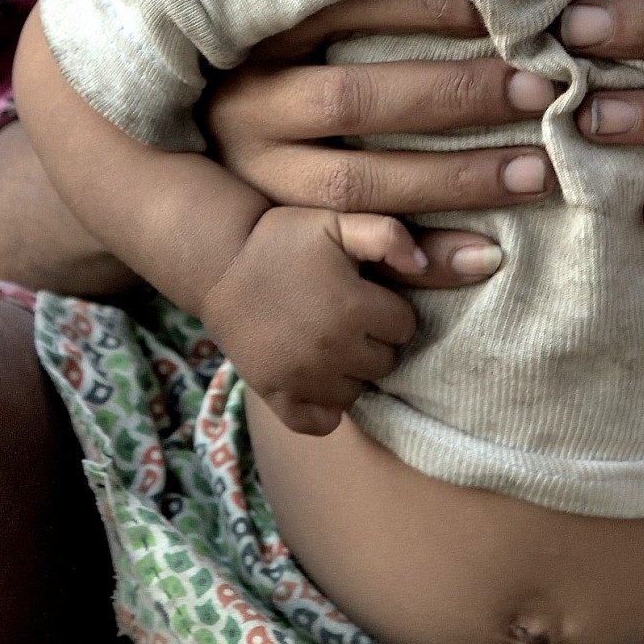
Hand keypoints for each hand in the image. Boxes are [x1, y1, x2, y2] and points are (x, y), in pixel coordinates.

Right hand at [199, 206, 424, 434]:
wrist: (220, 263)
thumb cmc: (284, 237)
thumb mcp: (337, 221)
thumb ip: (388, 235)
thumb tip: (424, 262)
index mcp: (354, 306)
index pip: (406, 326)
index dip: (389, 309)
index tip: (367, 296)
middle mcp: (334, 349)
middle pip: (386, 363)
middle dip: (374, 341)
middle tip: (348, 318)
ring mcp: (304, 378)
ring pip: (357, 392)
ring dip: (351, 372)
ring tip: (330, 342)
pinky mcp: (278, 397)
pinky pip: (321, 423)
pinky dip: (325, 407)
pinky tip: (317, 378)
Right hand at [206, 0, 555, 284]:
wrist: (179, 170)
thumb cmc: (273, 71)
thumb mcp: (294, 23)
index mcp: (263, 37)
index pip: (348, 10)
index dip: (429, 7)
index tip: (511, 6)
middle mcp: (253, 106)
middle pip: (357, 99)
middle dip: (456, 95)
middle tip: (541, 90)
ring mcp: (260, 176)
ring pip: (360, 182)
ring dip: (454, 179)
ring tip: (537, 172)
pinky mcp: (280, 235)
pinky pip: (357, 253)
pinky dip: (425, 256)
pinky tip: (487, 254)